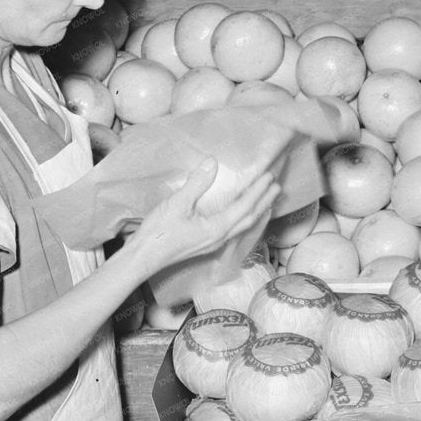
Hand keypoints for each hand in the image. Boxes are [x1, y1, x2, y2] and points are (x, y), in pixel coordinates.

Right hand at [126, 158, 280, 273]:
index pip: (245, 206)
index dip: (259, 191)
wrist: (143, 258)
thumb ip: (197, 183)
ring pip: (243, 225)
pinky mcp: (206, 244)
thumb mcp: (177, 204)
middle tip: (277, 187)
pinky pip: (233, 229)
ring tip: (266, 200)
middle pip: (250, 218)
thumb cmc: (159, 232)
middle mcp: (221, 237)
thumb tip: (213, 162)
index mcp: (218, 228)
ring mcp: (214, 243)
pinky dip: (243, 218)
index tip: (270, 176)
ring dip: (256, 211)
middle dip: (264, 202)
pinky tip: (239, 214)